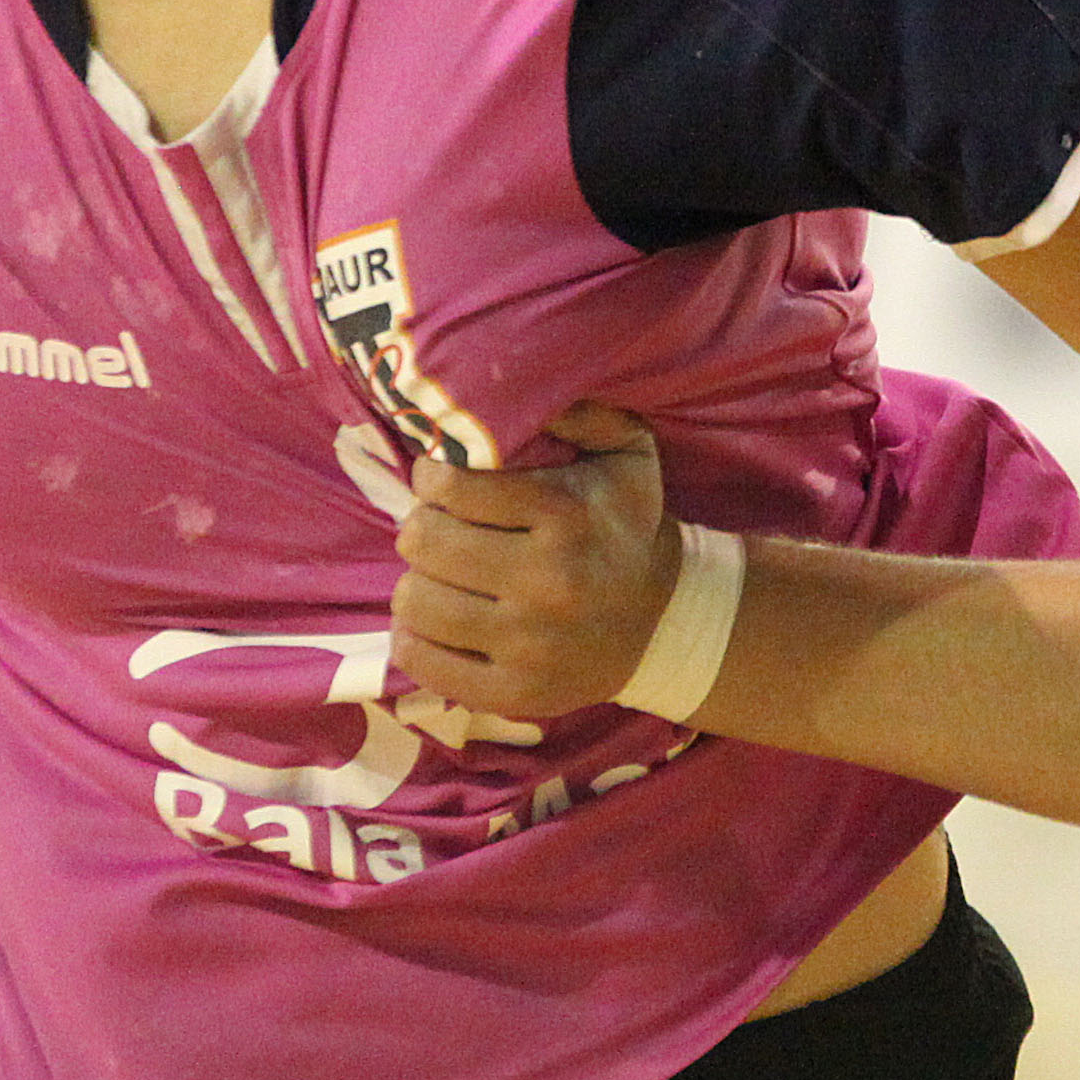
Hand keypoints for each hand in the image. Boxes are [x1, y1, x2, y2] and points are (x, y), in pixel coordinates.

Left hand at [389, 402, 678, 724]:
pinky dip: (414, 638)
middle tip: (434, 527)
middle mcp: (546, 584)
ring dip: (415, 582)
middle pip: (424, 544)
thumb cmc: (627, 527)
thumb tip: (513, 384)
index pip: (452, 488)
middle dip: (419, 528)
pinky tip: (435, 620)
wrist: (664, 623)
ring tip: (437, 574)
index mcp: (566, 516)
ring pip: (415, 603)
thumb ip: (578, 410)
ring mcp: (528, 647)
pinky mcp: (513, 694)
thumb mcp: (626, 453)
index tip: (439, 481)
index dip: (431, 478)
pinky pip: (423, 663)